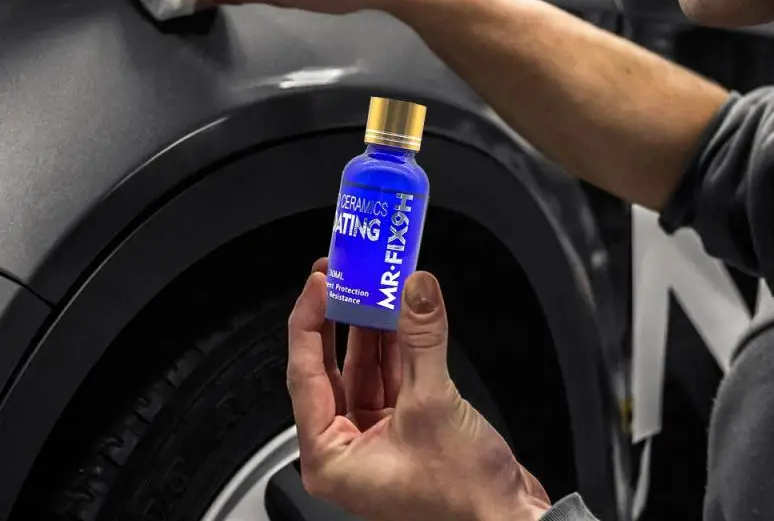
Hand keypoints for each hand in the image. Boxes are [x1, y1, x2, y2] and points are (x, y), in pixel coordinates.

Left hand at [286, 257, 551, 520]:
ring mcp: (376, 437)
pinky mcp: (404, 428)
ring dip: (373, 327)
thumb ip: (422, 338)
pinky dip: (397, 344)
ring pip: (363, 367)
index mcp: (331, 456)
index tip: (320, 283)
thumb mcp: (434, 404)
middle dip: (340, 319)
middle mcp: (347, 448)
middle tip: (342, 277)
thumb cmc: (465, 500)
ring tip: (375, 286)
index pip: (305, 373)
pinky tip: (402, 314)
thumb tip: (416, 289)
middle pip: (331, 367)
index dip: (309, 322)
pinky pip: (391, 375)